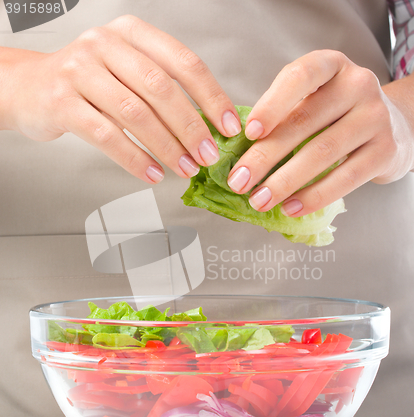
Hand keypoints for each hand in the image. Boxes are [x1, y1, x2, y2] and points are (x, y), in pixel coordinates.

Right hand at [0, 15, 240, 182]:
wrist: (30, 87)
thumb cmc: (89, 84)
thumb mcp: (126, 73)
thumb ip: (161, 91)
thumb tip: (209, 128)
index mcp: (132, 33)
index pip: (184, 62)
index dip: (212, 97)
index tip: (230, 127)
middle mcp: (106, 44)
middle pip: (161, 89)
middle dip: (192, 128)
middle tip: (209, 156)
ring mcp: (80, 70)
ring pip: (135, 113)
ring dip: (167, 147)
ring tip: (185, 168)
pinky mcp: (61, 102)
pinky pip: (107, 136)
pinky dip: (135, 159)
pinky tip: (153, 173)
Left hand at [226, 50, 413, 215]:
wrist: (394, 127)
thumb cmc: (337, 116)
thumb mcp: (313, 102)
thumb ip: (283, 118)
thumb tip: (239, 157)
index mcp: (331, 65)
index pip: (299, 76)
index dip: (271, 105)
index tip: (247, 133)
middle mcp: (357, 84)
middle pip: (304, 122)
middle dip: (265, 156)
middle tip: (238, 181)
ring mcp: (375, 117)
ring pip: (322, 152)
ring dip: (284, 182)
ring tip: (259, 200)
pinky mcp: (385, 150)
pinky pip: (345, 178)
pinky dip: (314, 196)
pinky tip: (291, 207)